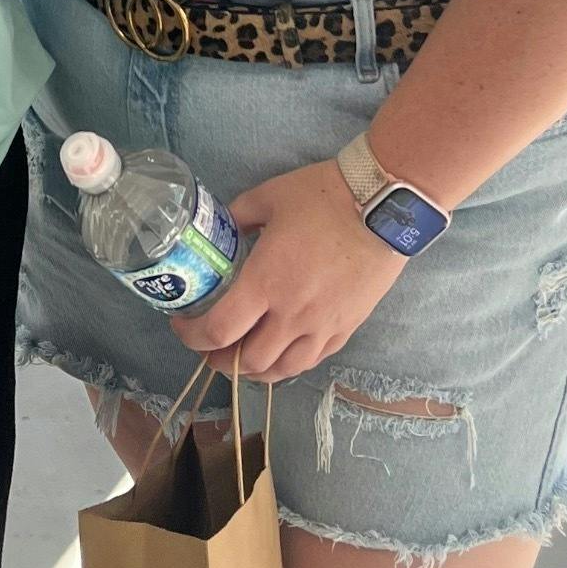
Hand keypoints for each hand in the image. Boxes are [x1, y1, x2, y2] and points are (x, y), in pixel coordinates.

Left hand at [173, 159, 402, 381]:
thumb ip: (237, 218)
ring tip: (242, 355)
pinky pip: (310, 362)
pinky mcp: (345, 329)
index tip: (182, 326)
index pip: (217, 330)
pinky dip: (287, 364)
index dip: (191, 337)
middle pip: (246, 361)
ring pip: (279, 370)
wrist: (384, 207)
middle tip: (210, 344)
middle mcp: (290, 315)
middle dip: (218, 358)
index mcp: (264, 283)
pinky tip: (280, 353)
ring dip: (253, 369)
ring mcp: (321, 327)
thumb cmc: (323, 197)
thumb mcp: (267, 197)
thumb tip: (221, 230)